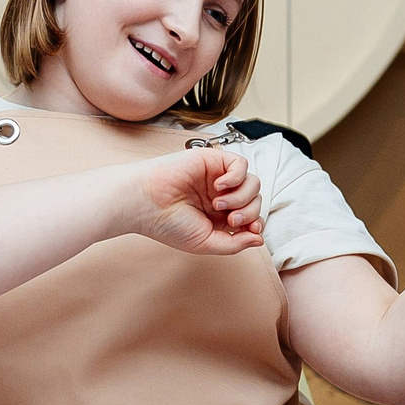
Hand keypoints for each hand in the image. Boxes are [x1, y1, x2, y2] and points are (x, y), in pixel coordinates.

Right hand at [131, 148, 263, 256]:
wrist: (145, 203)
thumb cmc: (168, 224)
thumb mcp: (206, 243)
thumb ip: (234, 244)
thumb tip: (259, 239)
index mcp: (220, 217)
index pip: (252, 217)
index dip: (255, 223)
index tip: (246, 230)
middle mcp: (221, 196)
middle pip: (255, 201)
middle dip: (249, 213)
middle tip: (229, 219)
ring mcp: (218, 178)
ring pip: (252, 183)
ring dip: (242, 197)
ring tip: (219, 205)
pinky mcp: (213, 160)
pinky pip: (240, 164)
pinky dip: (236, 177)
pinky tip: (219, 187)